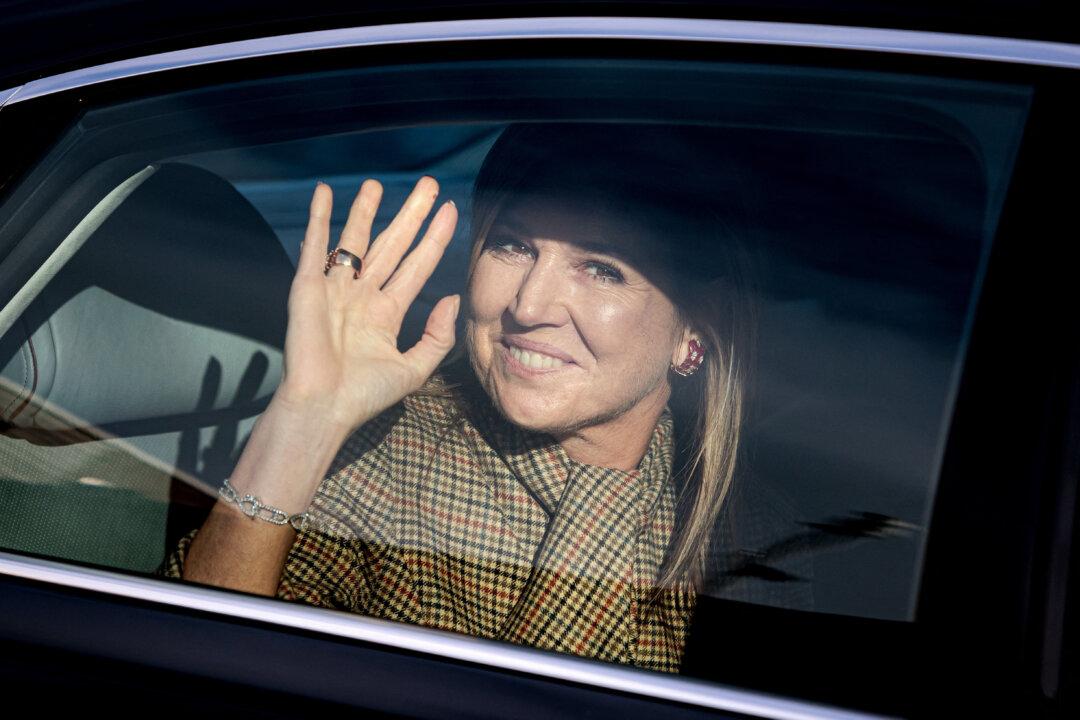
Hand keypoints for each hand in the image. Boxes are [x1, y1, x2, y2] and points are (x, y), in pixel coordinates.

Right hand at [274, 176, 459, 431]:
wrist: (322, 408)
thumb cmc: (364, 396)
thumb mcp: (414, 369)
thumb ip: (437, 336)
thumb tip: (453, 298)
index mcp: (387, 313)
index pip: (417, 265)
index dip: (435, 238)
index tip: (451, 211)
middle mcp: (362, 296)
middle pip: (392, 244)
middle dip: (411, 214)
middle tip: (429, 184)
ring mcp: (335, 289)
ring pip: (356, 239)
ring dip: (366, 210)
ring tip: (379, 182)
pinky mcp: (308, 287)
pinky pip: (315, 246)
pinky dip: (319, 218)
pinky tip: (325, 192)